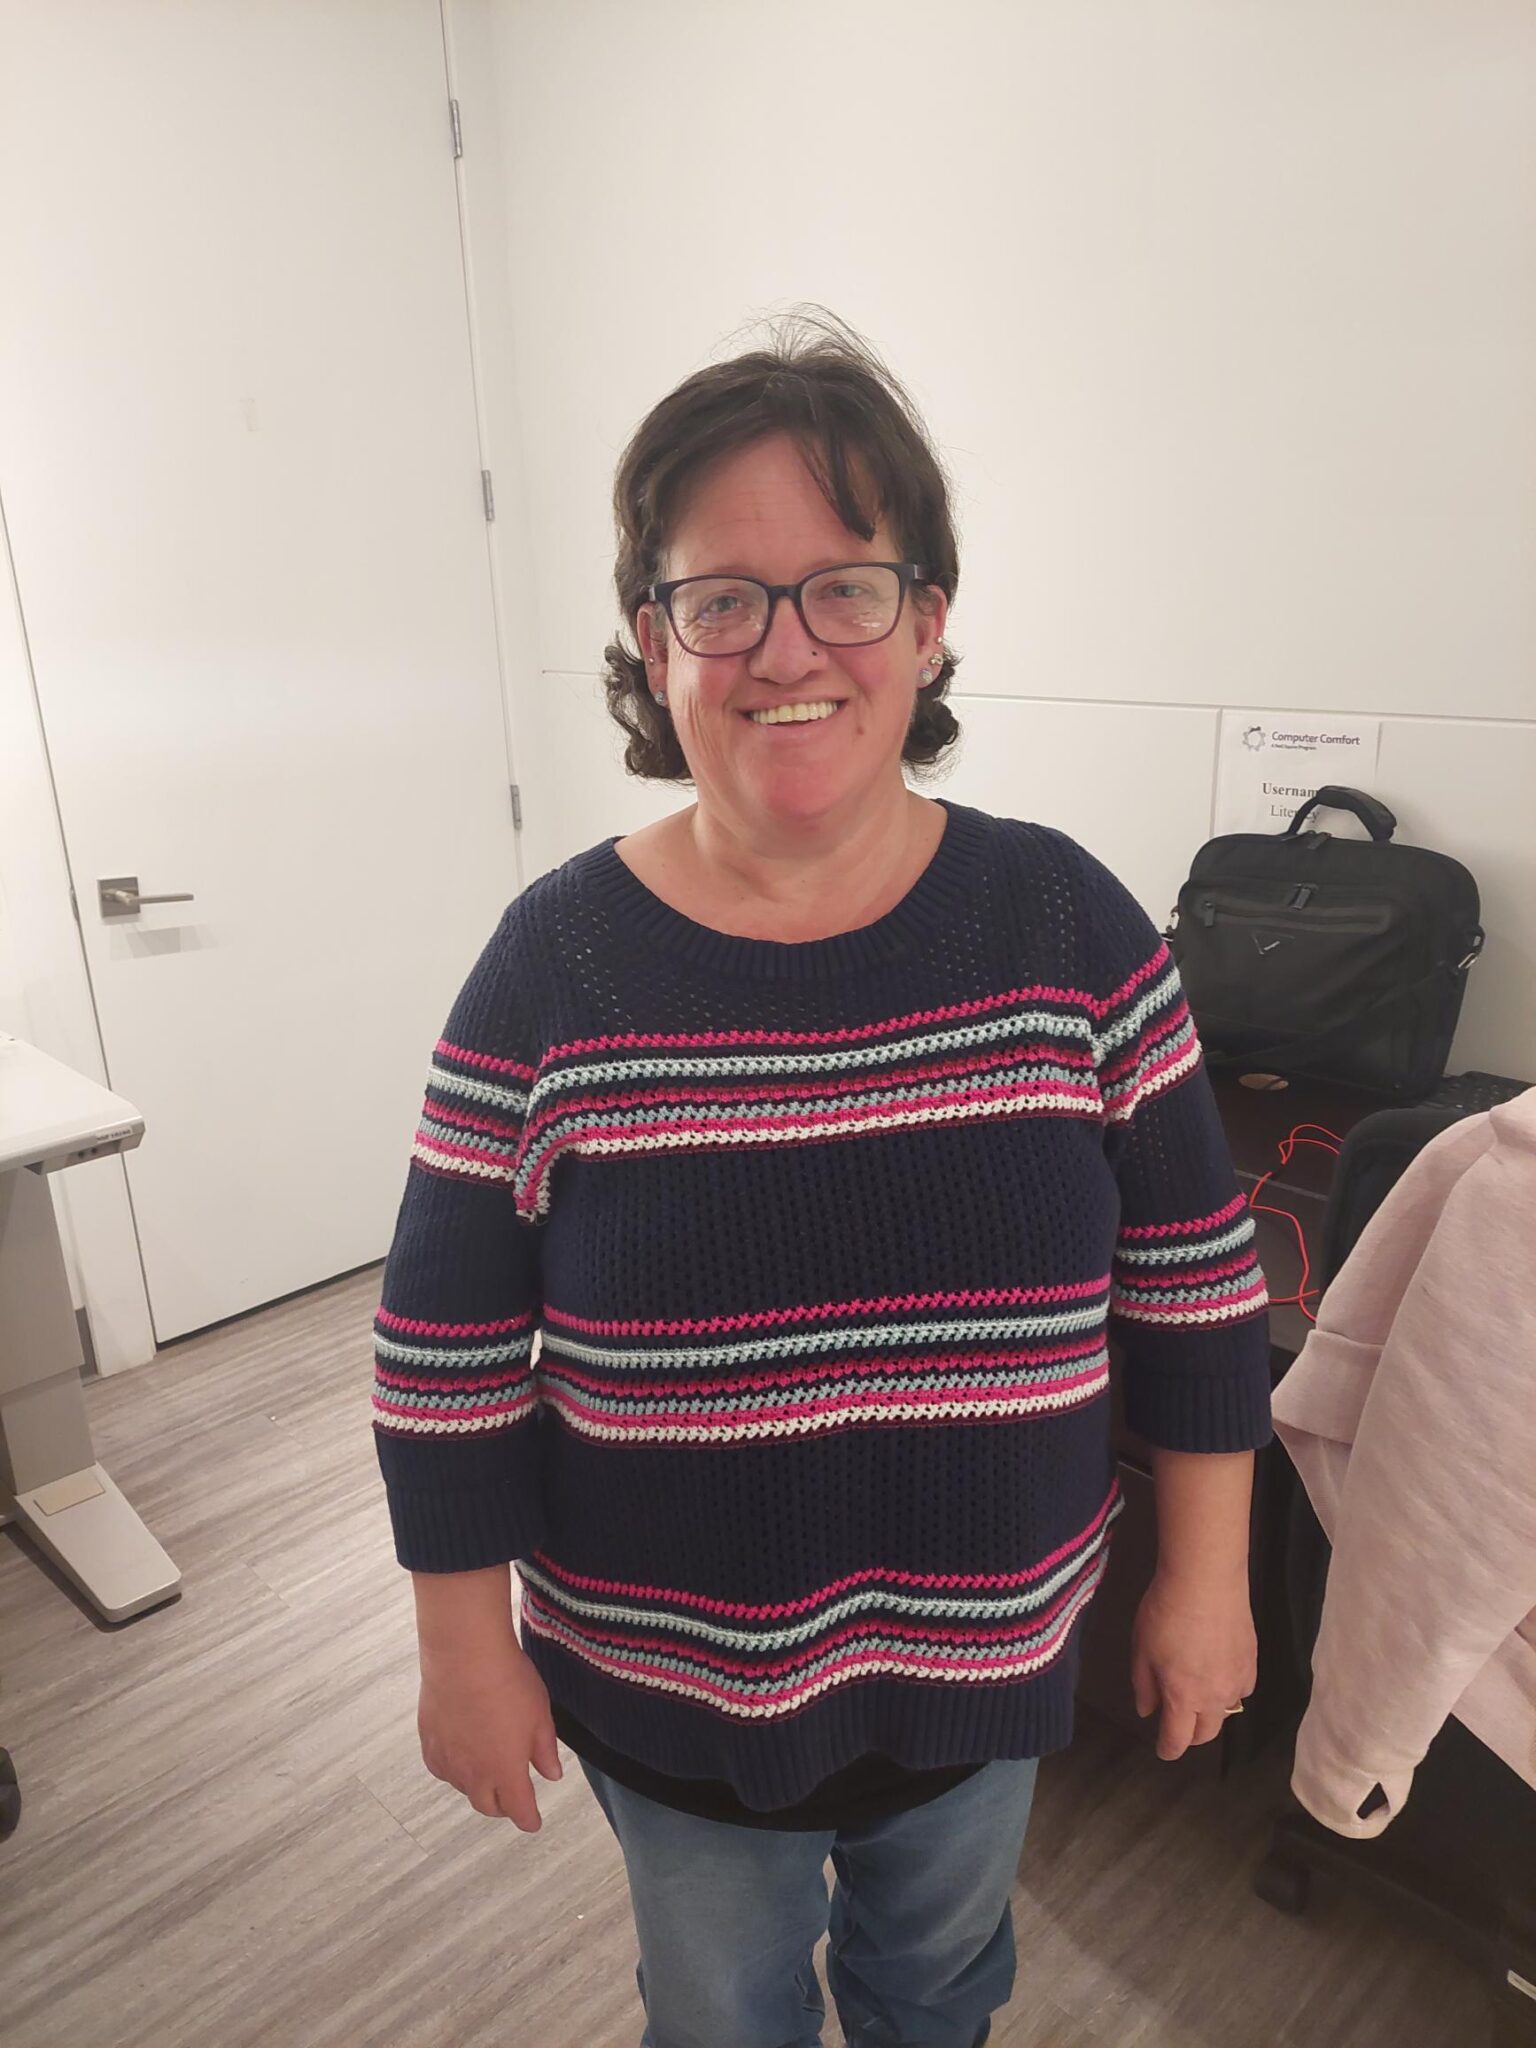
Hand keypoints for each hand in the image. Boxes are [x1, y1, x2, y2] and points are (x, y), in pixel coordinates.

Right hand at [417, 1636, 562, 1830]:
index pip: (519, 1810)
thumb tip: (552, 1774)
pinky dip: (454, 1770)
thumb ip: (545, 1750)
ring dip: (478, 1786)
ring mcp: (449, 1760)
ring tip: (487, 1771)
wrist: (464, 1657)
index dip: (529, 1819)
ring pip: (464, 1788)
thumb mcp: (540, 1716)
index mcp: (506, 1772)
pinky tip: (460, 1756)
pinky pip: (442, 1769)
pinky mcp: (429, 1743)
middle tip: (511, 1798)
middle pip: (488, 1806)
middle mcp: (474, 1774)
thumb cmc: (507, 1683)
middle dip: (502, 1806)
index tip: (533, 1821)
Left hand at [1130, 1568, 1256, 1761]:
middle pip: (1207, 1733)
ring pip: (1227, 1712)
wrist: (1206, 1580)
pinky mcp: (1252, 1662)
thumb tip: (1148, 1711)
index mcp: (1183, 1698)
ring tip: (1198, 1695)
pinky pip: (1243, 1689)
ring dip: (1211, 1712)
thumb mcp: (1141, 1649)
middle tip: (1178, 1725)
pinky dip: (1230, 1690)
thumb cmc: (1164, 1613)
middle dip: (1191, 1735)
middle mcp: (1215, 1697)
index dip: (1168, 1749)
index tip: (1163, 1750)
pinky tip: (1221, 1674)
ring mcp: (1238, 1681)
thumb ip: (1144, 1686)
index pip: (1178, 1739)